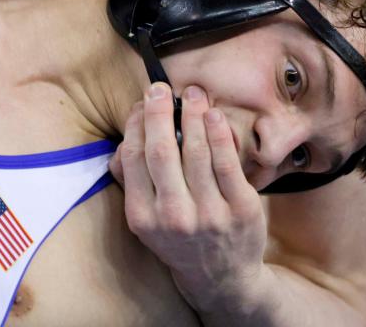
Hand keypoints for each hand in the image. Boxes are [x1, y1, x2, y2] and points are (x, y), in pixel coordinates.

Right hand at [109, 82, 268, 310]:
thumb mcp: (145, 219)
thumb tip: (125, 138)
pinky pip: (227, 163)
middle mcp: (173, 216)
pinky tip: (213, 115)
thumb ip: (131, 181)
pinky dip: (219, 134)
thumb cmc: (178, 237)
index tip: (142, 102)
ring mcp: (209, 214)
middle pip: (162, 151)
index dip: (136, 124)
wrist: (221, 277)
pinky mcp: (240, 209)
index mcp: (142, 217)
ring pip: (197, 152)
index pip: (133, 158)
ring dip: (192, 115)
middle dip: (159, 113)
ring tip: (193, 93)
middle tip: (161, 87)